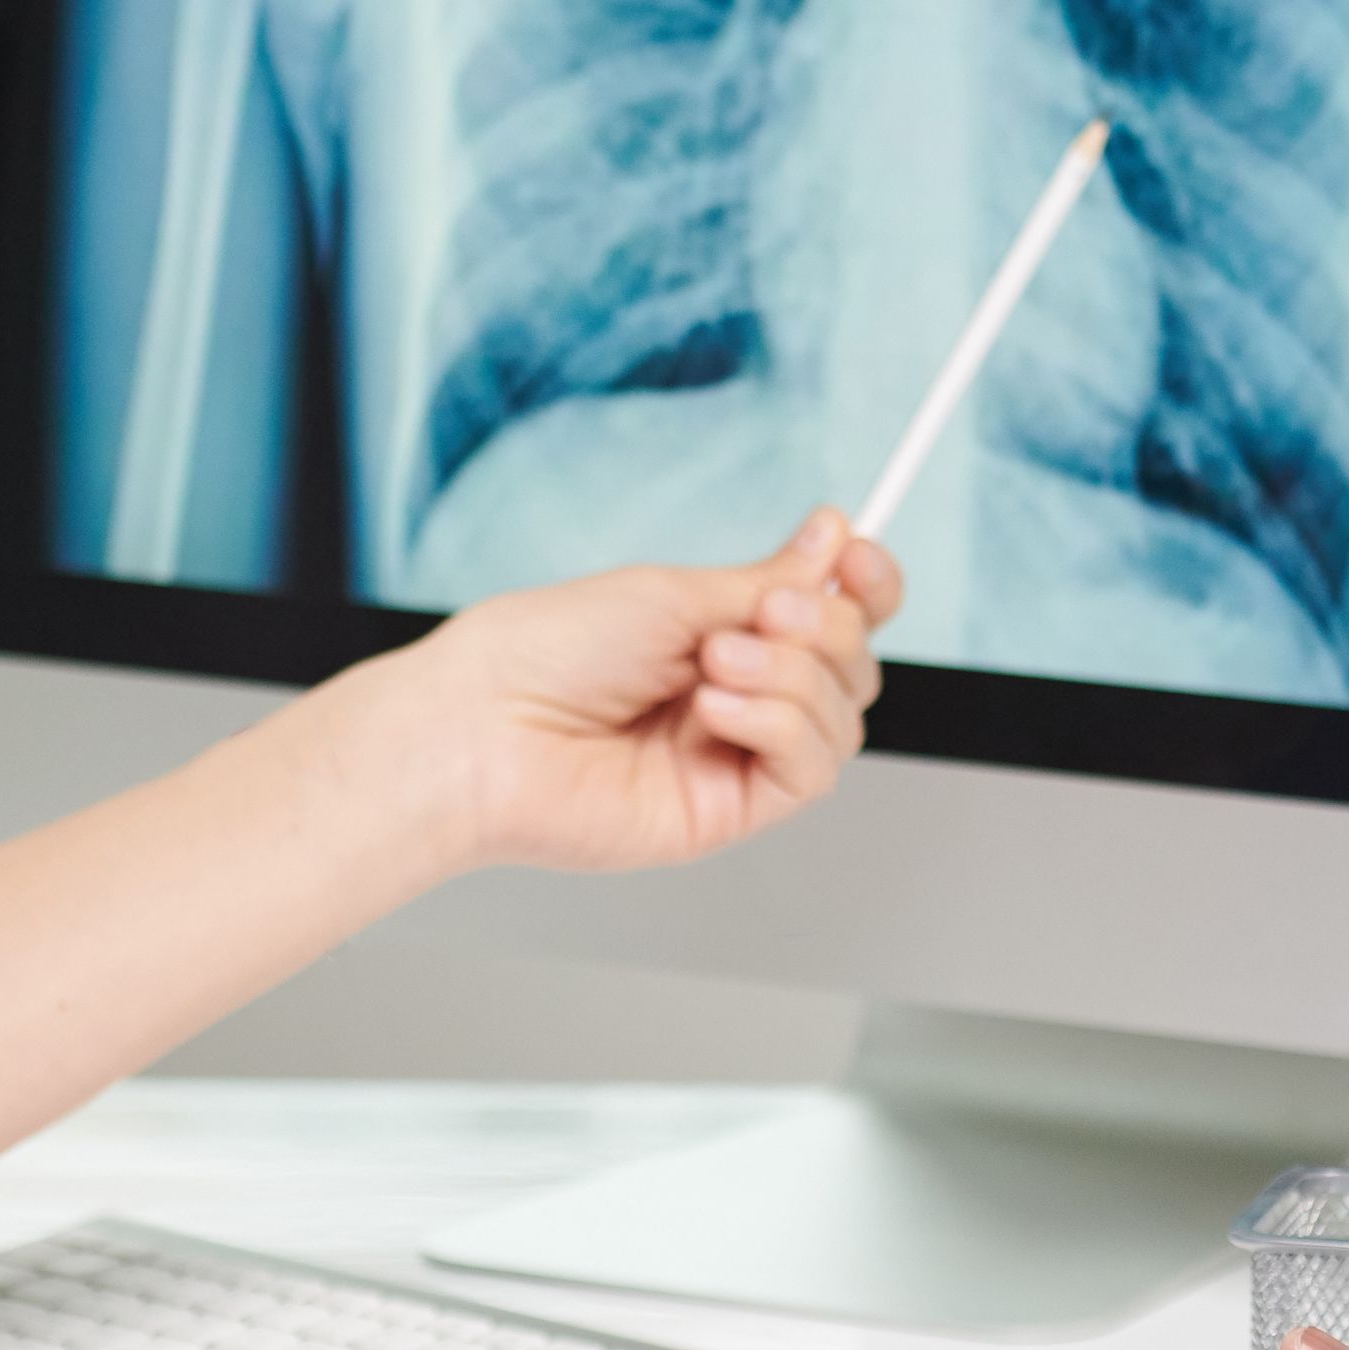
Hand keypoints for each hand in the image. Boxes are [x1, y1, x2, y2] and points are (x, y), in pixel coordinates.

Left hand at [345, 514, 899, 876]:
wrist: (484, 728)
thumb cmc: (545, 654)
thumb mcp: (671, 593)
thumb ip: (766, 582)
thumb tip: (833, 540)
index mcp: (719, 636)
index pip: (829, 617)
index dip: (864, 588)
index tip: (859, 556)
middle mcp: (735, 696)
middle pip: (851, 666)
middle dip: (827, 628)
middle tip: (766, 614)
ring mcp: (733, 755)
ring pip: (842, 717)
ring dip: (795, 676)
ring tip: (714, 664)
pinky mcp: (729, 809)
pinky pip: (811, 768)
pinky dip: (781, 725)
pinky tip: (718, 708)